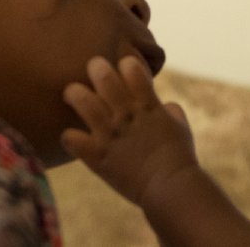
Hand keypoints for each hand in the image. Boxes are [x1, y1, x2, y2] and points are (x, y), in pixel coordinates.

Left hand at [62, 55, 198, 207]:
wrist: (170, 187)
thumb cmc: (179, 157)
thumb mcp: (180, 126)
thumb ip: (170, 111)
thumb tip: (163, 106)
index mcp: (148, 105)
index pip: (132, 68)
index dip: (125, 63)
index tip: (122, 68)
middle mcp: (127, 115)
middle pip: (104, 78)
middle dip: (96, 67)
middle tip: (92, 69)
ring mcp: (110, 134)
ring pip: (83, 102)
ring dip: (76, 94)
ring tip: (72, 93)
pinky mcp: (98, 156)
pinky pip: (71, 139)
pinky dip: (68, 136)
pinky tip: (70, 136)